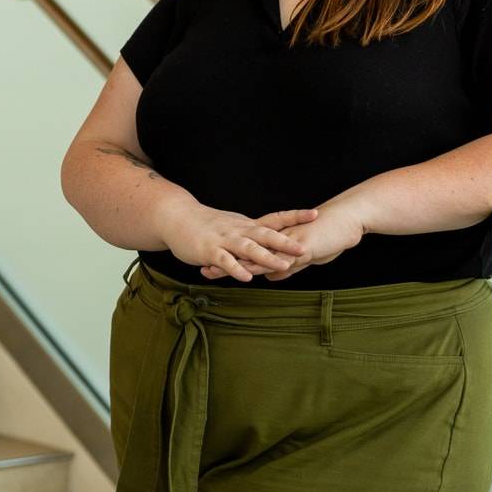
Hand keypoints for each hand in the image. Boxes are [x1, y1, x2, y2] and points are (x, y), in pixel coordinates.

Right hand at [160, 204, 317, 282]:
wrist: (176, 217)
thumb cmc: (207, 224)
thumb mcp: (234, 226)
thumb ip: (252, 234)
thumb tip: (273, 238)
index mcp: (247, 225)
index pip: (275, 218)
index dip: (295, 216)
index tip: (315, 214)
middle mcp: (239, 230)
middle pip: (266, 234)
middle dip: (286, 242)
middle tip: (305, 248)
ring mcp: (224, 240)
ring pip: (248, 248)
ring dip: (266, 257)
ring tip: (283, 266)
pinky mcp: (209, 251)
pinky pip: (225, 261)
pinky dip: (236, 269)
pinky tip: (246, 277)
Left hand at [200, 194, 370, 281]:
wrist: (352, 217)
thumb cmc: (334, 234)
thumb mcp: (308, 256)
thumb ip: (289, 266)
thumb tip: (271, 277)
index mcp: (278, 238)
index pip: (249, 248)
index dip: (230, 254)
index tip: (209, 259)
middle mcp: (278, 237)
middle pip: (245, 250)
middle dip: (223, 258)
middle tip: (200, 265)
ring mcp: (288, 241)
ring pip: (255, 254)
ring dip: (234, 264)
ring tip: (212, 271)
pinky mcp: (301, 246)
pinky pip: (278, 258)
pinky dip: (261, 266)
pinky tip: (248, 275)